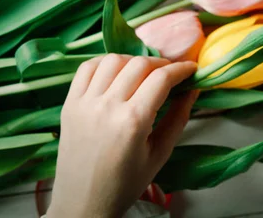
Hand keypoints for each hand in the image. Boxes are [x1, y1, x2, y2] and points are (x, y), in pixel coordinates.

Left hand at [47, 54, 197, 217]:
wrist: (83, 202)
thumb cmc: (126, 183)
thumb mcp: (161, 153)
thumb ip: (179, 117)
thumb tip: (194, 89)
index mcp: (133, 121)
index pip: (161, 78)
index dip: (181, 69)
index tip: (191, 69)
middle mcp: (107, 106)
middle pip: (139, 64)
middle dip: (161, 63)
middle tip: (171, 73)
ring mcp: (85, 103)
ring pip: (113, 60)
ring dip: (133, 61)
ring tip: (143, 73)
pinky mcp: (69, 104)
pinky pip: (86, 68)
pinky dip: (104, 62)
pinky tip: (117, 71)